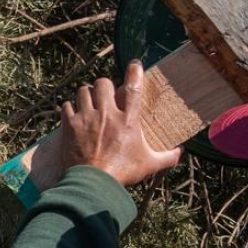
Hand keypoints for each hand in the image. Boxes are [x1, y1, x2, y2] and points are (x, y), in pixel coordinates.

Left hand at [60, 63, 181, 189]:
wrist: (93, 183)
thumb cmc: (122, 173)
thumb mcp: (149, 165)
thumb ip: (167, 157)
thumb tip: (180, 152)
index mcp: (128, 120)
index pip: (133, 88)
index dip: (134, 72)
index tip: (135, 64)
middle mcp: (107, 114)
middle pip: (103, 83)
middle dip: (104, 85)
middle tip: (105, 94)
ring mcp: (86, 118)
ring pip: (83, 91)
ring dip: (86, 93)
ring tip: (89, 101)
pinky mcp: (69, 126)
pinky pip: (66, 106)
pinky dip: (70, 107)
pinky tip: (73, 113)